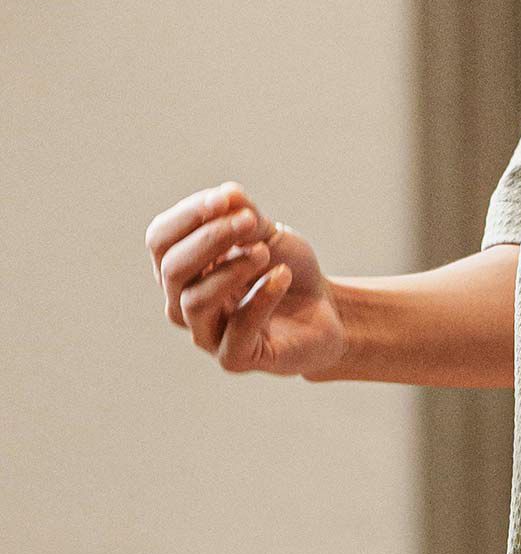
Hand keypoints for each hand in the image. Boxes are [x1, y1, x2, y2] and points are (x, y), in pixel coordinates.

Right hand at [146, 180, 348, 378]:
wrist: (327, 310)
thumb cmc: (286, 267)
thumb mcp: (269, 234)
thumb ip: (245, 216)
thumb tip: (228, 195)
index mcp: (183, 268)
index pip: (161, 239)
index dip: (188, 216)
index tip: (227, 198)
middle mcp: (183, 302)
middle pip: (172, 269)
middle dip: (210, 239)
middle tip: (250, 221)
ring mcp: (205, 334)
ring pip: (194, 301)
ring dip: (232, 269)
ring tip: (265, 252)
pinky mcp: (233, 358)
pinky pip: (236, 330)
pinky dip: (261, 298)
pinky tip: (282, 276)